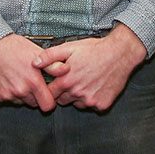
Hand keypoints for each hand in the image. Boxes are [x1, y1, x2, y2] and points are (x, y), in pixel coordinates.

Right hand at [0, 34, 55, 110]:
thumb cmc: (14, 47)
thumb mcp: (37, 53)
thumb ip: (53, 66)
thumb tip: (66, 70)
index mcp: (33, 82)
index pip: (47, 105)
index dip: (49, 100)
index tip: (47, 94)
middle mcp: (20, 91)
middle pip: (34, 104)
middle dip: (35, 96)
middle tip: (30, 81)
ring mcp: (7, 95)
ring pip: (21, 102)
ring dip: (21, 94)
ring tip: (18, 78)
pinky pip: (7, 100)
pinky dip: (9, 92)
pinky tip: (9, 80)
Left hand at [32, 24, 146, 110]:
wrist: (120, 53)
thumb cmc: (95, 49)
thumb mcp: (69, 47)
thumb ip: (49, 56)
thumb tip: (34, 63)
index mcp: (67, 81)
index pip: (50, 93)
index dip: (53, 88)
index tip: (57, 82)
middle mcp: (77, 93)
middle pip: (63, 100)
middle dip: (65, 92)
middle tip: (74, 79)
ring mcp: (90, 101)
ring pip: (77, 104)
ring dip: (79, 97)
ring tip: (86, 81)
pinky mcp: (102, 105)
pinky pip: (92, 106)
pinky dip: (92, 99)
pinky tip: (96, 86)